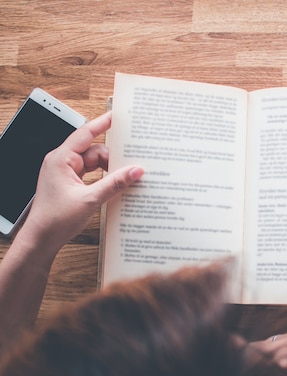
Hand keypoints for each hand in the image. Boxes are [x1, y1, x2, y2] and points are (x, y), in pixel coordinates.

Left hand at [19, 111, 142, 254]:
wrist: (41, 239)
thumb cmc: (55, 219)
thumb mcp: (90, 199)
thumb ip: (115, 183)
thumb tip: (135, 171)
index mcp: (61, 159)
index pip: (85, 134)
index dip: (103, 123)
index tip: (118, 116)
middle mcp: (62, 162)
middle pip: (95, 151)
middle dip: (113, 158)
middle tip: (132, 163)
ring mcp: (66, 172)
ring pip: (95, 163)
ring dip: (110, 170)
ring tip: (125, 178)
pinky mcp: (71, 183)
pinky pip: (92, 174)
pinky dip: (104, 178)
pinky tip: (115, 185)